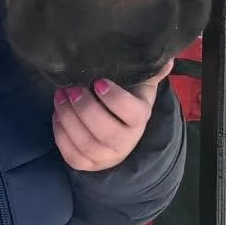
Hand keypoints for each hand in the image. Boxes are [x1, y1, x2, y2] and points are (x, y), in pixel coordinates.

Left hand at [52, 61, 173, 171]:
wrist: (120, 133)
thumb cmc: (128, 102)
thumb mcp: (141, 86)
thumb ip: (152, 72)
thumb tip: (167, 60)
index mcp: (140, 119)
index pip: (132, 114)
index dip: (115, 99)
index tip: (99, 82)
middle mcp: (125, 142)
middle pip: (106, 132)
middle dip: (85, 109)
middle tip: (72, 89)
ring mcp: (106, 157)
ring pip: (86, 144)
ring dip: (69, 118)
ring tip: (60, 96)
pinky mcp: (87, 164)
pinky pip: (71, 155)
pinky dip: (61, 134)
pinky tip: (57, 114)